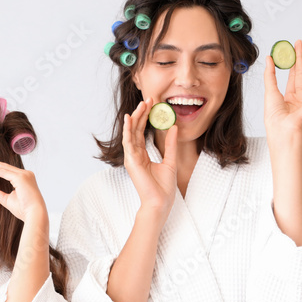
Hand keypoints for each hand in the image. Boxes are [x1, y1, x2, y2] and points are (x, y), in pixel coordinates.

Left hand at [0, 153, 47, 223]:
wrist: (35, 215)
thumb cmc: (24, 210)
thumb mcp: (6, 200)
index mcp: (24, 179)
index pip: (7, 171)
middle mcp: (26, 174)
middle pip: (5, 166)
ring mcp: (24, 174)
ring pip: (4, 167)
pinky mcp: (21, 177)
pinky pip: (4, 172)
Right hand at [122, 97, 178, 214]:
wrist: (160, 202)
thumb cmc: (164, 187)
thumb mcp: (171, 160)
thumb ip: (171, 144)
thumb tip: (174, 127)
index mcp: (142, 155)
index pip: (141, 132)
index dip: (145, 117)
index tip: (152, 104)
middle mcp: (134, 155)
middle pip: (135, 130)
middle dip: (141, 113)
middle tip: (148, 99)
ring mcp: (131, 158)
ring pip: (131, 133)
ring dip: (135, 117)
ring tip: (142, 104)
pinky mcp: (131, 161)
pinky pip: (128, 142)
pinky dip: (128, 130)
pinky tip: (129, 118)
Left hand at [264, 40, 301, 138]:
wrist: (284, 128)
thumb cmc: (274, 115)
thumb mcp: (270, 91)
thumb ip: (270, 74)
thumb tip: (268, 58)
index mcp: (288, 97)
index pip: (292, 76)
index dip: (291, 62)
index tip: (291, 50)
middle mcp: (300, 97)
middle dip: (301, 57)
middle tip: (299, 43)